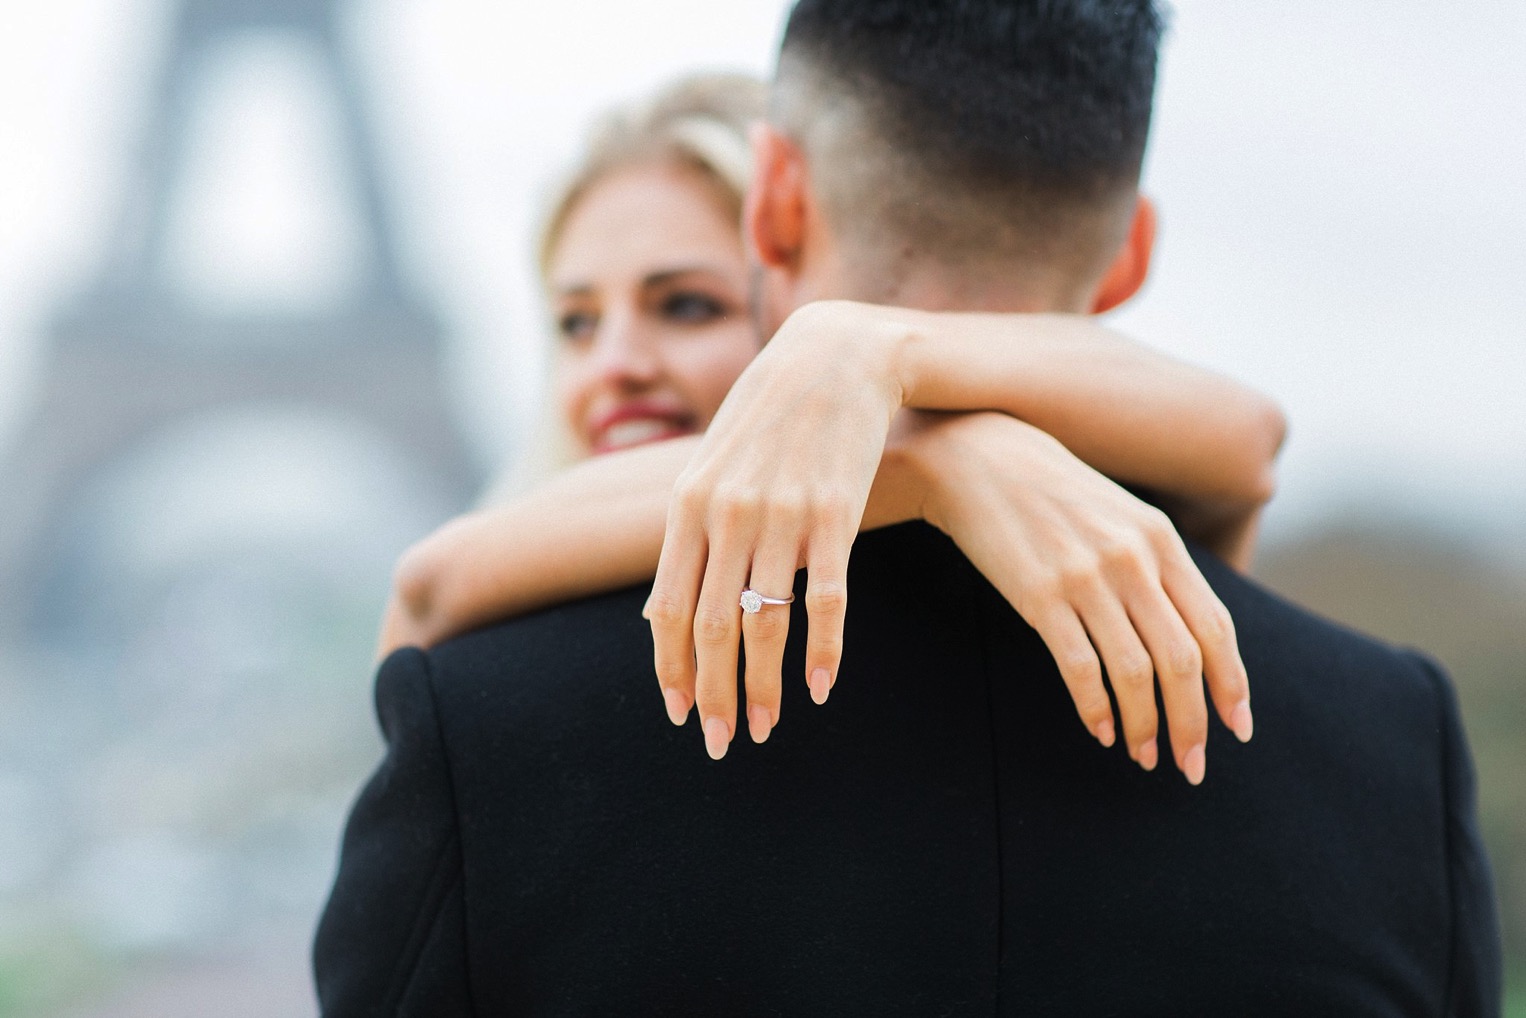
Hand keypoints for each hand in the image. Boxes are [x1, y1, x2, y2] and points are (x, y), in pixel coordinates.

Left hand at [644, 302, 903, 758]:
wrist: (834, 354)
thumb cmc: (767, 411)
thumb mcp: (713, 461)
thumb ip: (693, 526)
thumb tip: (673, 598)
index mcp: (688, 504)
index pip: (667, 608)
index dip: (670, 668)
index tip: (679, 713)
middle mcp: (728, 513)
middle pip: (711, 628)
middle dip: (712, 695)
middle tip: (720, 743)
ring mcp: (782, 514)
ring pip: (764, 623)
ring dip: (762, 686)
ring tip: (763, 729)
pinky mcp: (835, 513)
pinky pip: (827, 598)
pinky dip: (823, 650)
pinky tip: (820, 688)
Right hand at [907, 411, 1253, 783]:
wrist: (978, 458)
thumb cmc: (1051, 494)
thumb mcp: (1119, 517)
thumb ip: (1156, 566)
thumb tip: (1189, 637)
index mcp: (1161, 541)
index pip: (1215, 627)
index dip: (1232, 684)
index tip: (1237, 728)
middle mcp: (1133, 559)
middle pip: (1183, 660)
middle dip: (1193, 723)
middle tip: (1192, 765)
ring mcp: (1086, 577)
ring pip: (1135, 672)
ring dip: (1146, 725)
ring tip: (1145, 756)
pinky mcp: (1040, 596)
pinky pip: (1080, 668)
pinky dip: (1096, 708)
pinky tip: (1101, 730)